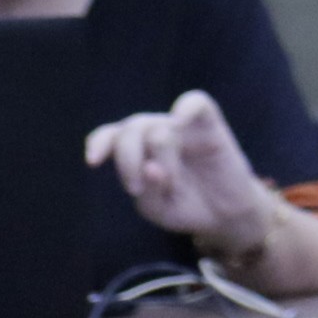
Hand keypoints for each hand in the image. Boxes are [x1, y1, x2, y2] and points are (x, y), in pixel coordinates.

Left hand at [84, 89, 269, 252]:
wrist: (224, 214)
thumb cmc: (185, 207)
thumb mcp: (158, 209)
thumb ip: (148, 191)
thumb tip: (152, 167)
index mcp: (138, 149)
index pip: (111, 134)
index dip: (100, 142)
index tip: (93, 161)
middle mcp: (157, 132)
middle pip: (131, 128)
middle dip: (127, 159)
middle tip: (136, 189)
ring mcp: (184, 127)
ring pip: (158, 127)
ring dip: (159, 157)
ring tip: (169, 181)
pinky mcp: (210, 126)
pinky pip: (195, 103)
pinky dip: (185, 108)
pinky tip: (180, 122)